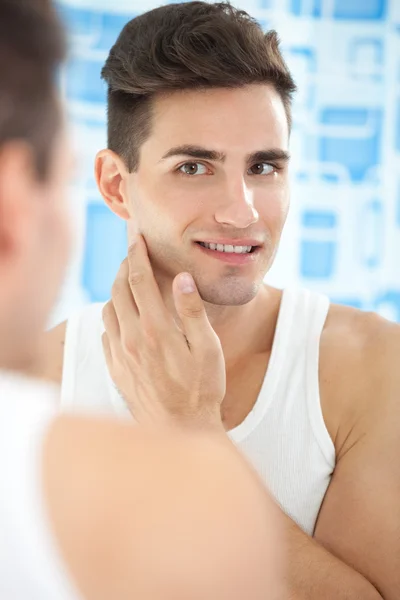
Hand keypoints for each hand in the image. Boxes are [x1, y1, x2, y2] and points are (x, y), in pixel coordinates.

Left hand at [102, 235, 225, 429]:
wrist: (179, 429)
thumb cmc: (201, 389)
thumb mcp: (208, 349)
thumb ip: (192, 311)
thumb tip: (182, 279)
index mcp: (156, 329)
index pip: (140, 280)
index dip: (137, 254)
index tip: (136, 237)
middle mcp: (131, 339)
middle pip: (118, 289)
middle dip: (125, 266)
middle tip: (134, 254)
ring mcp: (119, 354)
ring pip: (108, 308)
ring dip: (116, 289)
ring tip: (129, 281)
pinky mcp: (115, 368)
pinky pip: (105, 331)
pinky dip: (112, 314)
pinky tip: (123, 315)